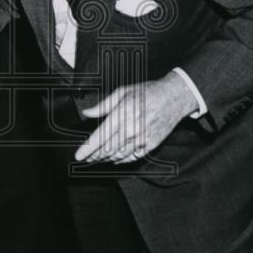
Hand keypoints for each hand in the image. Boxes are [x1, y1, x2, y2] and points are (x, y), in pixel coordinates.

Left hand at [74, 72, 197, 164]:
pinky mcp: (151, 144)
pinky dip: (121, 160)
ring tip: (97, 159)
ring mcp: (142, 138)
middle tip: (86, 158)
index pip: (100, 136)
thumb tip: (87, 112)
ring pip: (119, 155)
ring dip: (106, 159)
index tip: (79, 156)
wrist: (173, 97)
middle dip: (94, 156)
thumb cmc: (147, 92)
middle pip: (108, 149)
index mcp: (122, 113)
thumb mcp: (123, 92)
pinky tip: (115, 159)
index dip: (88, 149)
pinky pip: (133, 157)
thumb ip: (103, 105)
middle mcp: (132, 128)